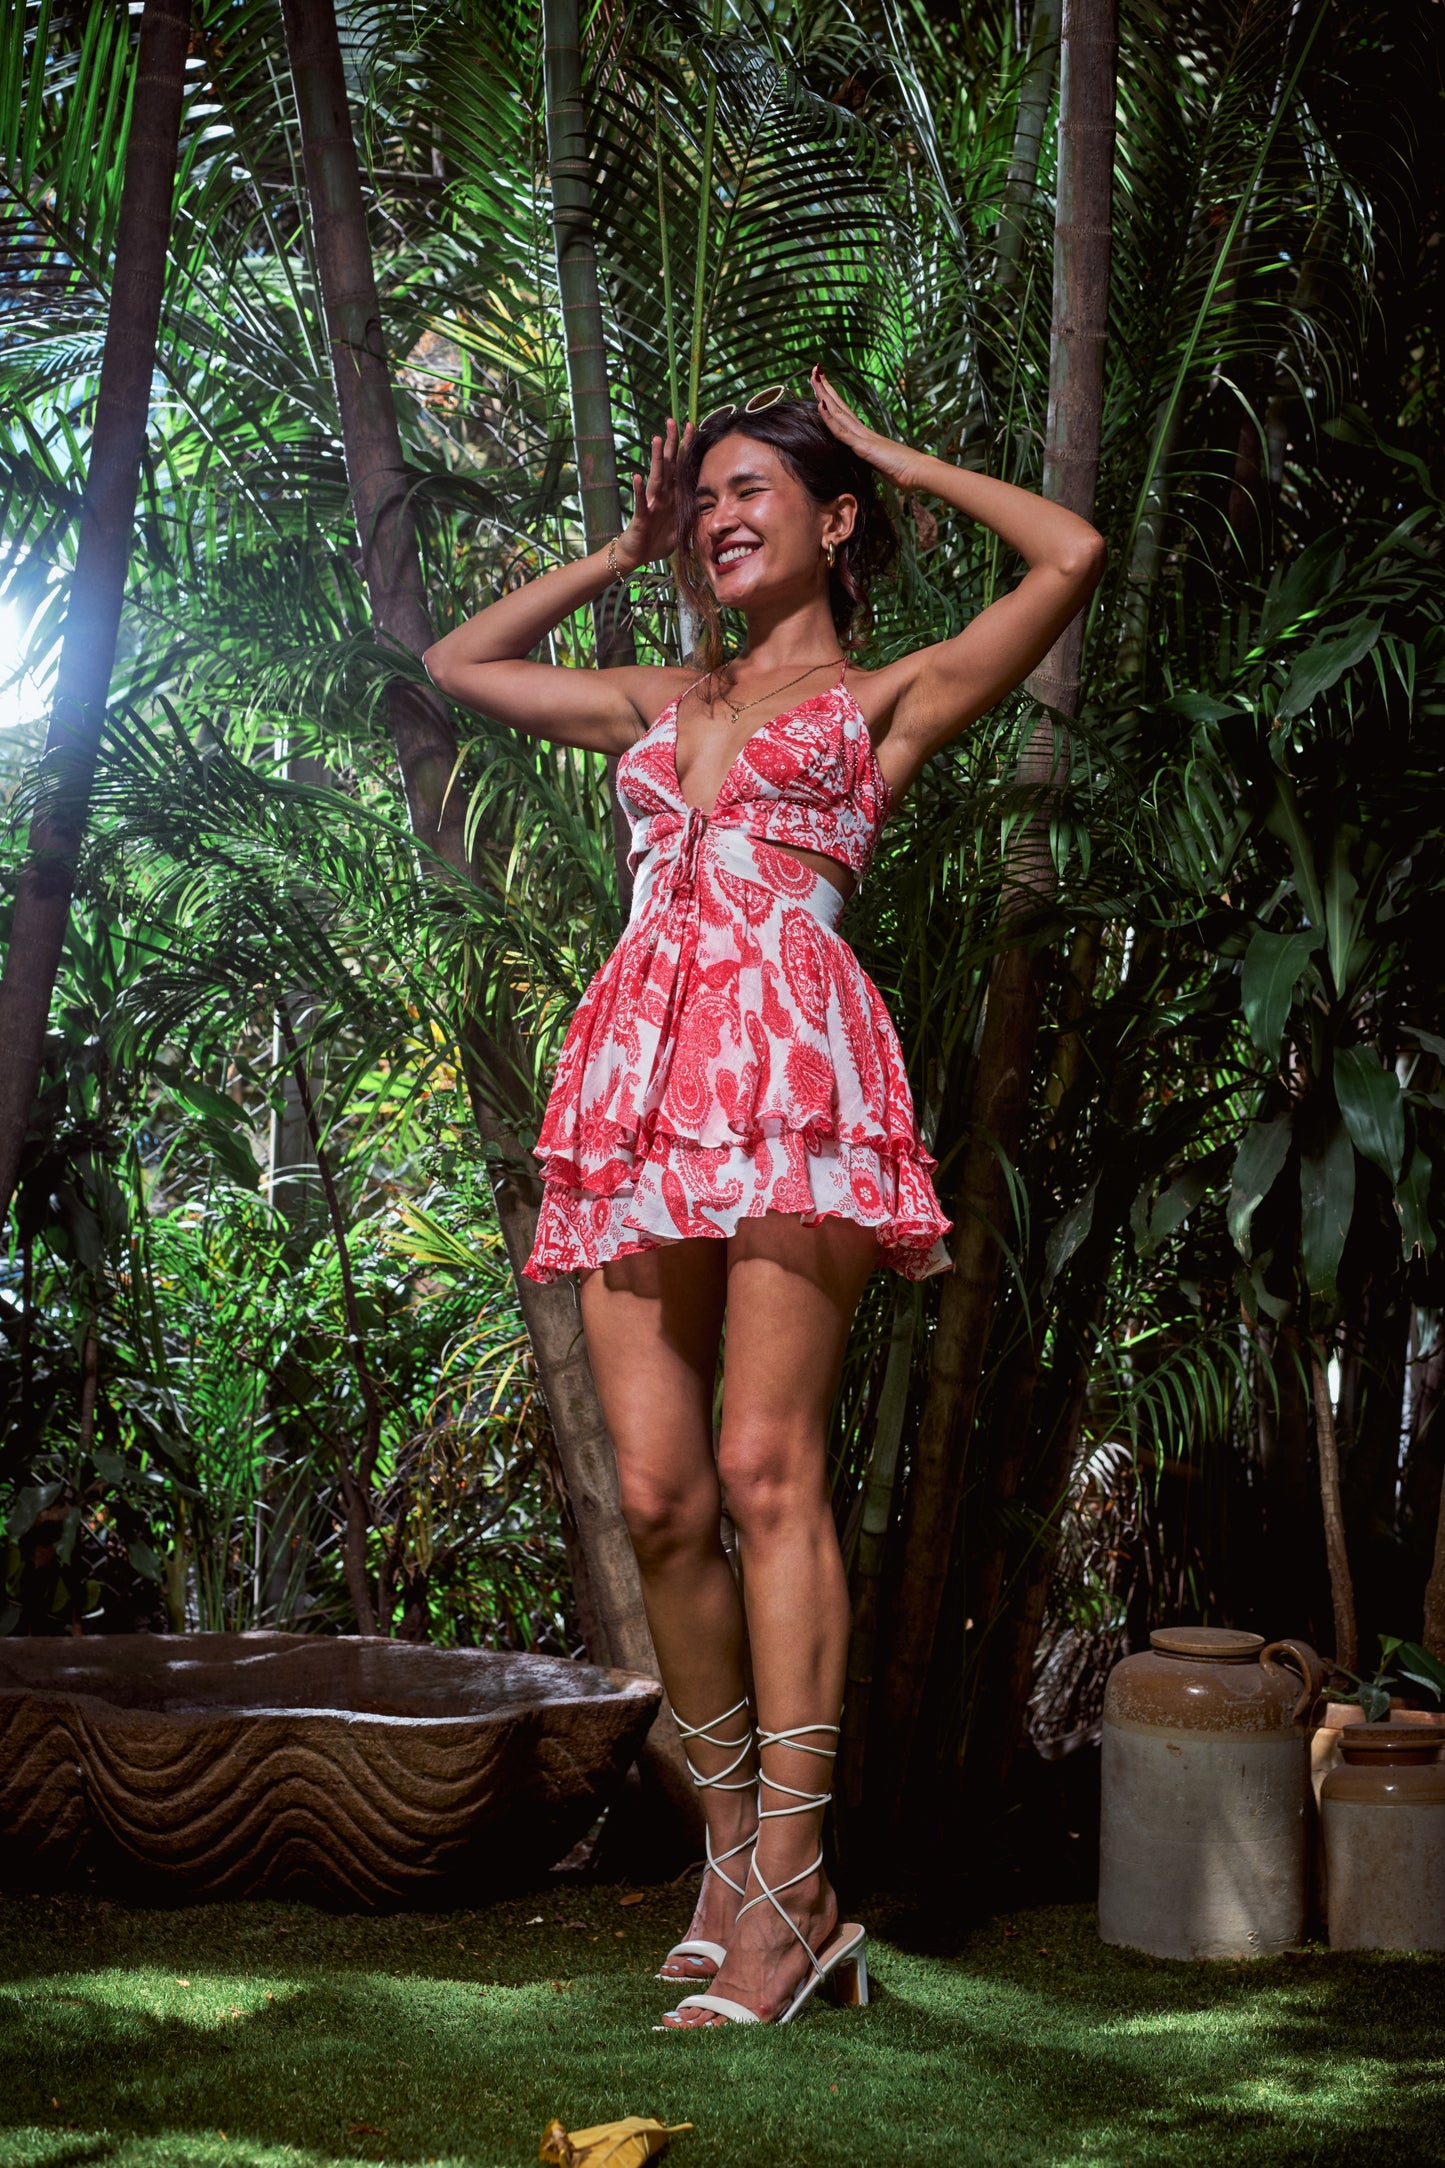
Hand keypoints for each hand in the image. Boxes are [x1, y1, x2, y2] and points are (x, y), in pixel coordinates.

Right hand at [617, 418, 692, 568]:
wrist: (638, 555)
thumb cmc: (658, 540)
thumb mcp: (684, 526)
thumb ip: (696, 514)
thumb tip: (715, 507)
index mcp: (673, 495)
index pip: (681, 467)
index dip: (685, 448)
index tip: (692, 426)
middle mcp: (662, 495)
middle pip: (668, 464)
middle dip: (671, 443)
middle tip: (673, 420)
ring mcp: (651, 503)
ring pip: (656, 477)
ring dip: (656, 459)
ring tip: (657, 439)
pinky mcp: (642, 517)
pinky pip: (641, 502)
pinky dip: (638, 490)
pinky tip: (636, 476)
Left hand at [810, 366, 923, 491]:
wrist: (919, 472)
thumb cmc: (904, 471)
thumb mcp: (882, 465)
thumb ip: (874, 460)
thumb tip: (871, 462)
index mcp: (866, 436)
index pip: (845, 414)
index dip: (833, 400)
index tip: (823, 385)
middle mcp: (863, 432)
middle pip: (840, 407)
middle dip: (826, 389)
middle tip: (815, 370)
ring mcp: (863, 437)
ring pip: (839, 413)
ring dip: (825, 395)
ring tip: (814, 377)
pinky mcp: (864, 448)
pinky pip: (843, 432)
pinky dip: (830, 419)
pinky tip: (821, 405)